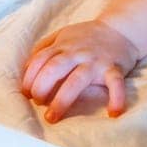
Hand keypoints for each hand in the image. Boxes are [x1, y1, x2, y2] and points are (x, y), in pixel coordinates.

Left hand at [20, 19, 139, 121]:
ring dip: (62, 99)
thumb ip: (44, 48)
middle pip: (54, 68)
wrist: (121, 29)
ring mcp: (95, 61)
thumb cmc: (87, 37)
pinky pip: (116, 84)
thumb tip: (25, 68)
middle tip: (37, 103)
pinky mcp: (114, 69)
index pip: (40, 60)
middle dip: (40, 87)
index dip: (30, 77)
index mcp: (63, 45)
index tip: (26, 93)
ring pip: (77, 80)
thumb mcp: (62, 35)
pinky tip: (113, 113)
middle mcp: (77, 53)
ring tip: (52, 117)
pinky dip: (116, 98)